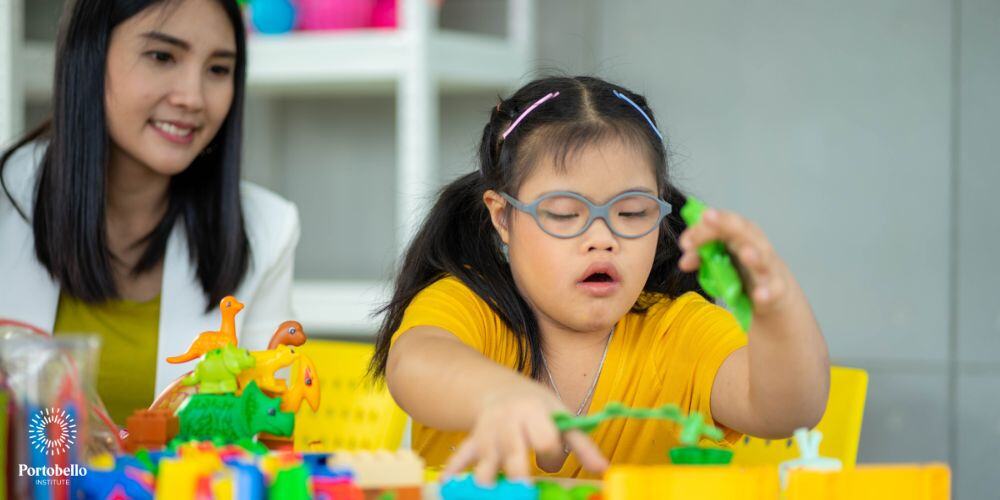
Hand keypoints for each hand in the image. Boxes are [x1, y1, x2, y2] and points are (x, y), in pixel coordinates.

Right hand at [441, 388, 607, 484]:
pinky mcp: (473, 442)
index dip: (551, 454)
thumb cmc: (537, 408)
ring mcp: (487, 432)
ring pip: (486, 460)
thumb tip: (604, 469)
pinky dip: (454, 471)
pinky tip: (448, 486)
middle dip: (520, 475)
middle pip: (514, 452)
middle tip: (526, 491)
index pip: (544, 438)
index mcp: (534, 412)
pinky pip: (461, 457)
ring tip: (494, 492)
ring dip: (488, 479)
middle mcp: (508, 421)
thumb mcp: (561, 417)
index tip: (552, 458)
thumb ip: (582, 444)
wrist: (499, 390)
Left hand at [677, 208, 791, 315]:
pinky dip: (766, 293)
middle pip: (743, 231)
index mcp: (740, 236)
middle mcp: (756, 246)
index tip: (685, 243)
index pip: (722, 223)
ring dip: (754, 256)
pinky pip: (773, 291)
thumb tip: (683, 262)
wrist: (776, 296)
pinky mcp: (777, 291)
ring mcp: (768, 268)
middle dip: (725, 223)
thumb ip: (702, 258)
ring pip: (763, 259)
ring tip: (745, 254)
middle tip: (707, 217)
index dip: (703, 228)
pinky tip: (759, 296)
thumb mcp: (722, 263)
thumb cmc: (745, 273)